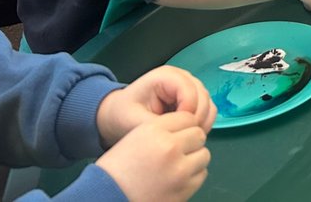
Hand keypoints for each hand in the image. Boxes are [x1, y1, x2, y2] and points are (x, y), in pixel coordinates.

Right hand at [95, 110, 209, 201]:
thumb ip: (163, 129)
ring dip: (194, 158)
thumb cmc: (118, 168)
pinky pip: (201, 174)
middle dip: (191, 141)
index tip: (178, 134)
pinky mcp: (184, 190)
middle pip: (199, 135)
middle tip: (179, 151)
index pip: (188, 117)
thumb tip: (191, 126)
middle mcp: (170, 147)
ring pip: (204, 155)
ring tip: (178, 165)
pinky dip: (193, 175)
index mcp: (155, 131)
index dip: (184, 126)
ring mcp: (179, 170)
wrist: (106, 197)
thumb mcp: (136, 137)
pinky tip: (178, 178)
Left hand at [96, 66, 215, 147]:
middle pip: (203, 96)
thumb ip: (157, 125)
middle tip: (183, 137)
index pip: (189, 91)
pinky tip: (188, 133)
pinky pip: (207, 109)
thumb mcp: (134, 121)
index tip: (175, 131)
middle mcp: (181, 77)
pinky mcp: (192, 97)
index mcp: (166, 76)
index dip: (187, 113)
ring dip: (201, 121)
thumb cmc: (122, 115)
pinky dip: (202, 122)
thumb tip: (180, 132)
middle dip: (196, 119)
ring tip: (185, 136)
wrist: (118, 114)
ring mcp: (189, 86)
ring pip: (208, 103)